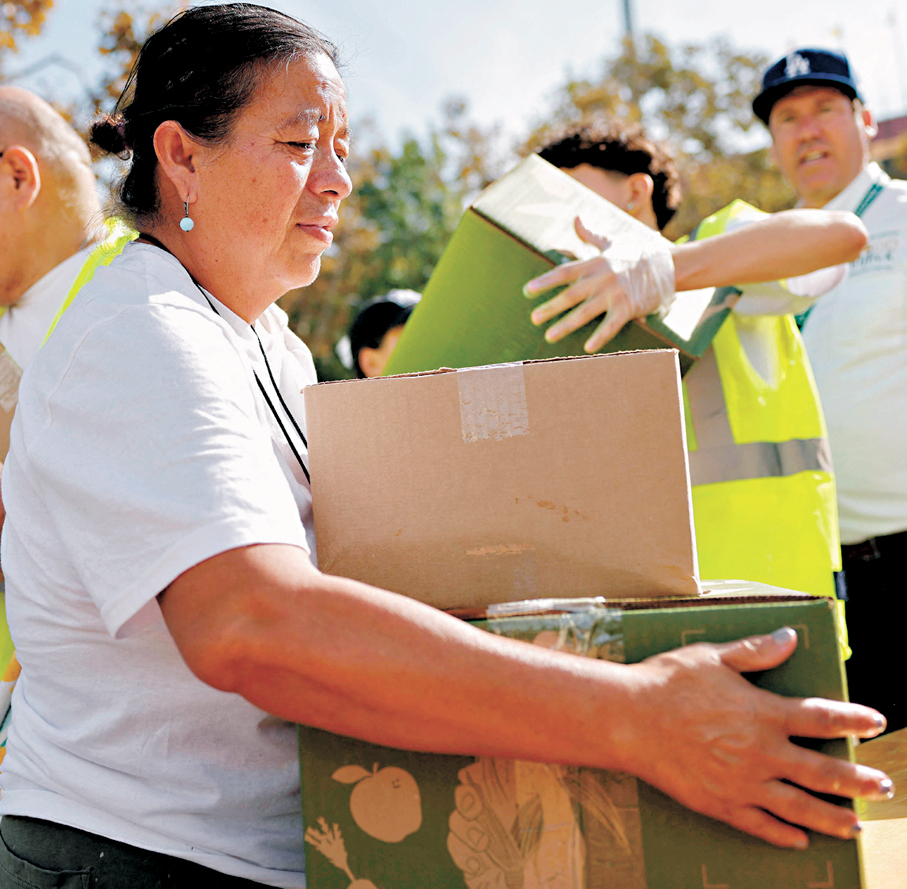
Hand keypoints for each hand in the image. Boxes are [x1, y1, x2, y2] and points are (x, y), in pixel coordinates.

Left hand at [523, 217, 674, 351]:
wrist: (669, 265)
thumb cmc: (637, 254)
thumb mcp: (613, 242)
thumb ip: (590, 236)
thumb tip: (576, 219)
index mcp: (595, 263)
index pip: (564, 272)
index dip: (545, 281)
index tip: (528, 290)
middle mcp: (602, 278)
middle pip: (570, 295)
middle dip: (550, 307)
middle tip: (533, 319)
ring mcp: (615, 294)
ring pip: (585, 312)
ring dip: (566, 325)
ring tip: (550, 336)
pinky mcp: (629, 308)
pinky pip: (611, 325)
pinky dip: (600, 337)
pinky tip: (587, 348)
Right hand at [620, 627, 891, 848]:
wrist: (628, 719)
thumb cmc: (667, 682)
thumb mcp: (713, 658)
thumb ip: (756, 652)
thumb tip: (790, 636)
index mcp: (762, 713)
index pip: (822, 718)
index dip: (853, 719)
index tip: (875, 722)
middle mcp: (761, 752)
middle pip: (823, 771)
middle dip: (858, 780)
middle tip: (882, 785)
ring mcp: (743, 783)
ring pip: (800, 807)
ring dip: (833, 817)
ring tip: (855, 824)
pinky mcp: (721, 804)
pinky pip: (761, 826)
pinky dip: (784, 835)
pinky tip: (800, 840)